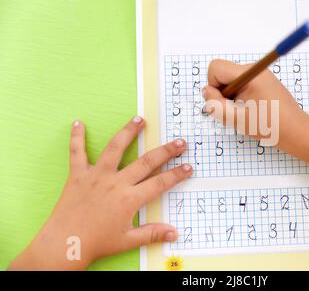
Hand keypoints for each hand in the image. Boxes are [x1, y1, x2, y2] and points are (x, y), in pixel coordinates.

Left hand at [9, 117, 191, 270]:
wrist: (64, 244)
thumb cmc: (96, 243)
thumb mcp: (127, 241)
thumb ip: (152, 234)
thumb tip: (175, 233)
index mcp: (128, 200)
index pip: (159, 183)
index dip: (176, 175)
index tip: (188, 167)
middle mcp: (115, 183)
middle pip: (145, 162)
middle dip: (165, 151)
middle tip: (179, 141)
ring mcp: (96, 176)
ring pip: (114, 148)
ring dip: (128, 132)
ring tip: (139, 119)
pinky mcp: (78, 175)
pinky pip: (77, 153)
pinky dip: (76, 138)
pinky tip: (77, 123)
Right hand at [202, 59, 307, 148]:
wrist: (296, 132)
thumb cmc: (269, 126)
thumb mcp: (236, 119)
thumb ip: (216, 104)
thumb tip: (207, 92)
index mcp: (249, 74)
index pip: (216, 68)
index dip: (212, 86)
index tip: (223, 102)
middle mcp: (255, 70)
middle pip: (223, 74)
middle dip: (222, 93)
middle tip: (235, 112)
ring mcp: (260, 76)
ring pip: (231, 82)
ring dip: (231, 98)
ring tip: (244, 114)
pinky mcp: (263, 83)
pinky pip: (242, 86)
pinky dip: (240, 99)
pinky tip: (250, 112)